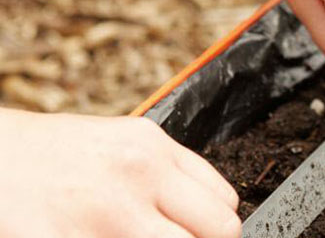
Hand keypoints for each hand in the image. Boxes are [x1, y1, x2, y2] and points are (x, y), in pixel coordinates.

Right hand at [0, 109, 240, 237]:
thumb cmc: (51, 154)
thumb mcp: (119, 143)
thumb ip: (166, 174)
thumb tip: (205, 211)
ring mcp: (109, 215)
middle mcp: (140, 176)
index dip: (216, 227)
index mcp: (152, 147)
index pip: (224, 201)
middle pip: (220, 232)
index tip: (203, 235)